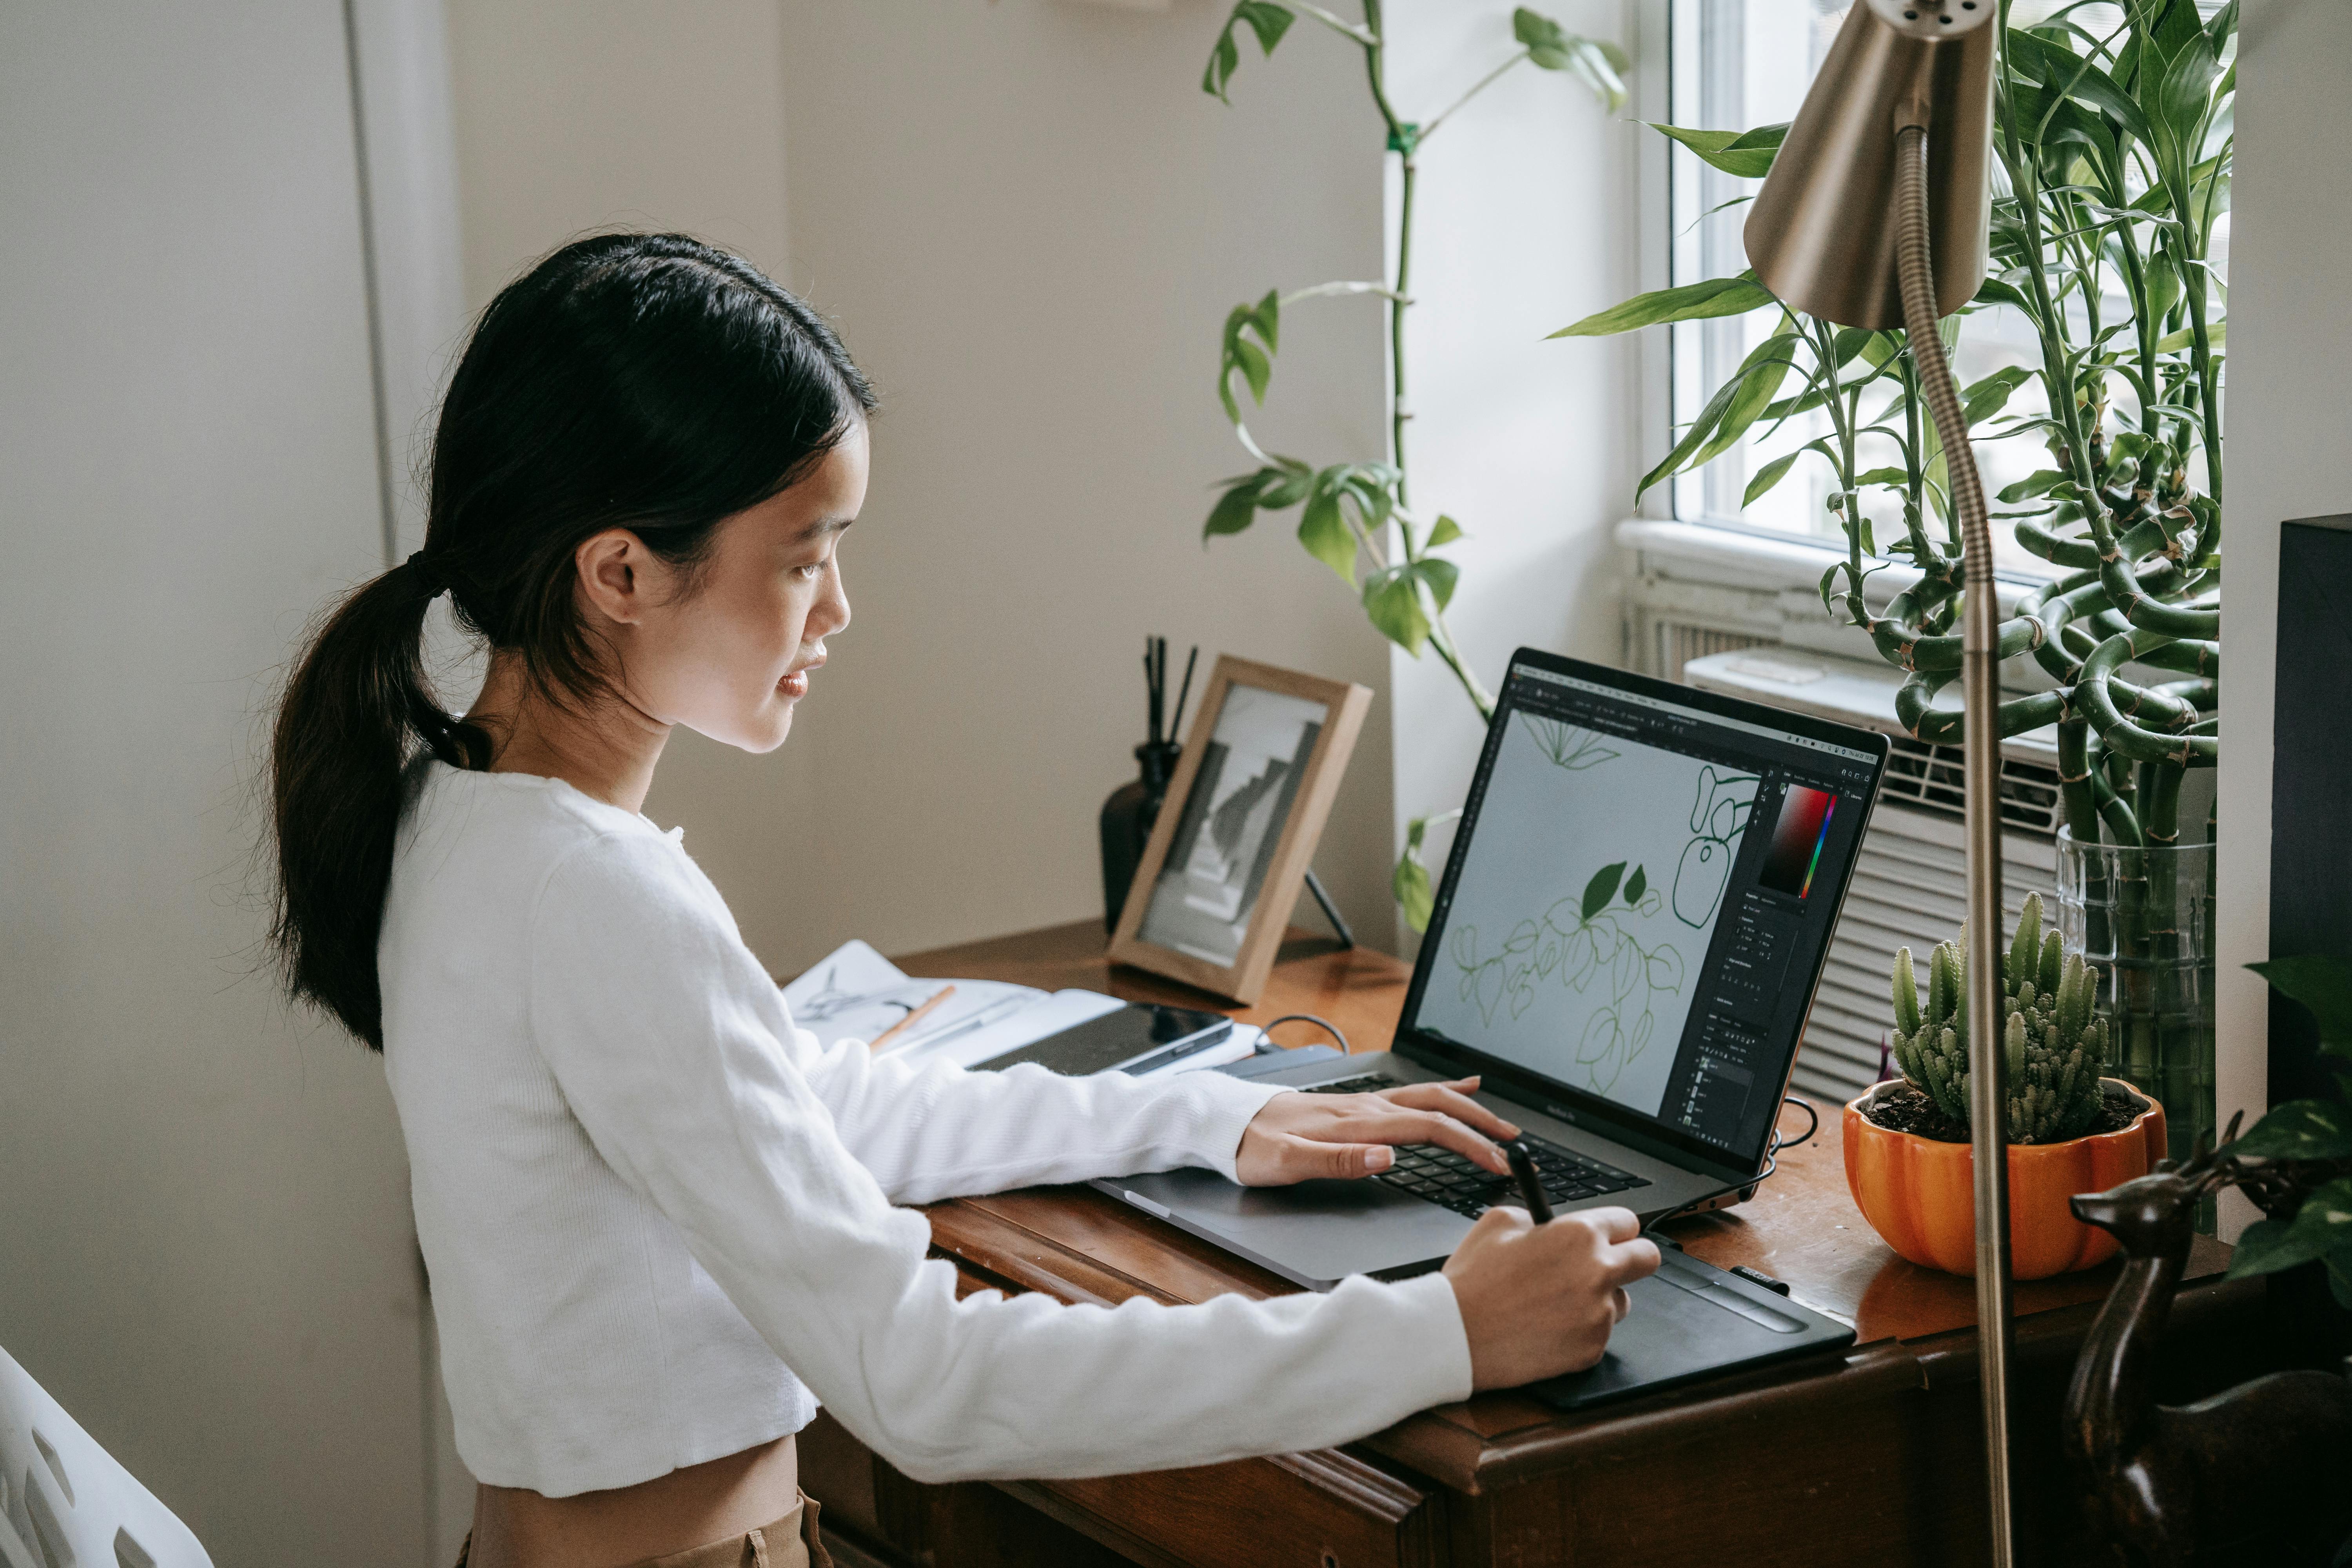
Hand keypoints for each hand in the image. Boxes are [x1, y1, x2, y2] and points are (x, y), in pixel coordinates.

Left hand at [1234, 1077, 1520, 1185]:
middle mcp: (1364, 1107)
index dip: (1468, 1144)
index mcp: (1356, 1122)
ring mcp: (1361, 1103)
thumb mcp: (1286, 1163)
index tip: (1497, 1162)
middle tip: (1513, 1143)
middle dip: (1480, 1123)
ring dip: (1466, 1107)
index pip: (1426, 1129)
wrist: (1224, 1123)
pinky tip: (1457, 1088)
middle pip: (1436, 1107)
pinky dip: (1440, 1092)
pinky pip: (1408, 1094)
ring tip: (1498, 1118)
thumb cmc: (1251, 1147)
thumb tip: (1387, 1157)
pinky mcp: (1355, 1106)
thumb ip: (1338, 1161)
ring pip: (1426, 1097)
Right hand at [1442, 1205, 1660, 1387]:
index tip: (1609, 1236)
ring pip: (1622, 1302)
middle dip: (1631, 1258)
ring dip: (1601, 1299)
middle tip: (1607, 1264)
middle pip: (1648, 1258)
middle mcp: (1598, 1272)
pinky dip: (1580, 1331)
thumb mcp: (1498, 1222)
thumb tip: (1548, 1225)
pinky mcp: (1591, 1350)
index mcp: (1579, 1234)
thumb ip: (1535, 1217)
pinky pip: (1599, 1335)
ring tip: (1557, 1302)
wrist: (1456, 1335)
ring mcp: (1599, 1315)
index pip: (1628, 1222)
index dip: (1615, 1228)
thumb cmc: (1473, 1279)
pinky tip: (1547, 1327)